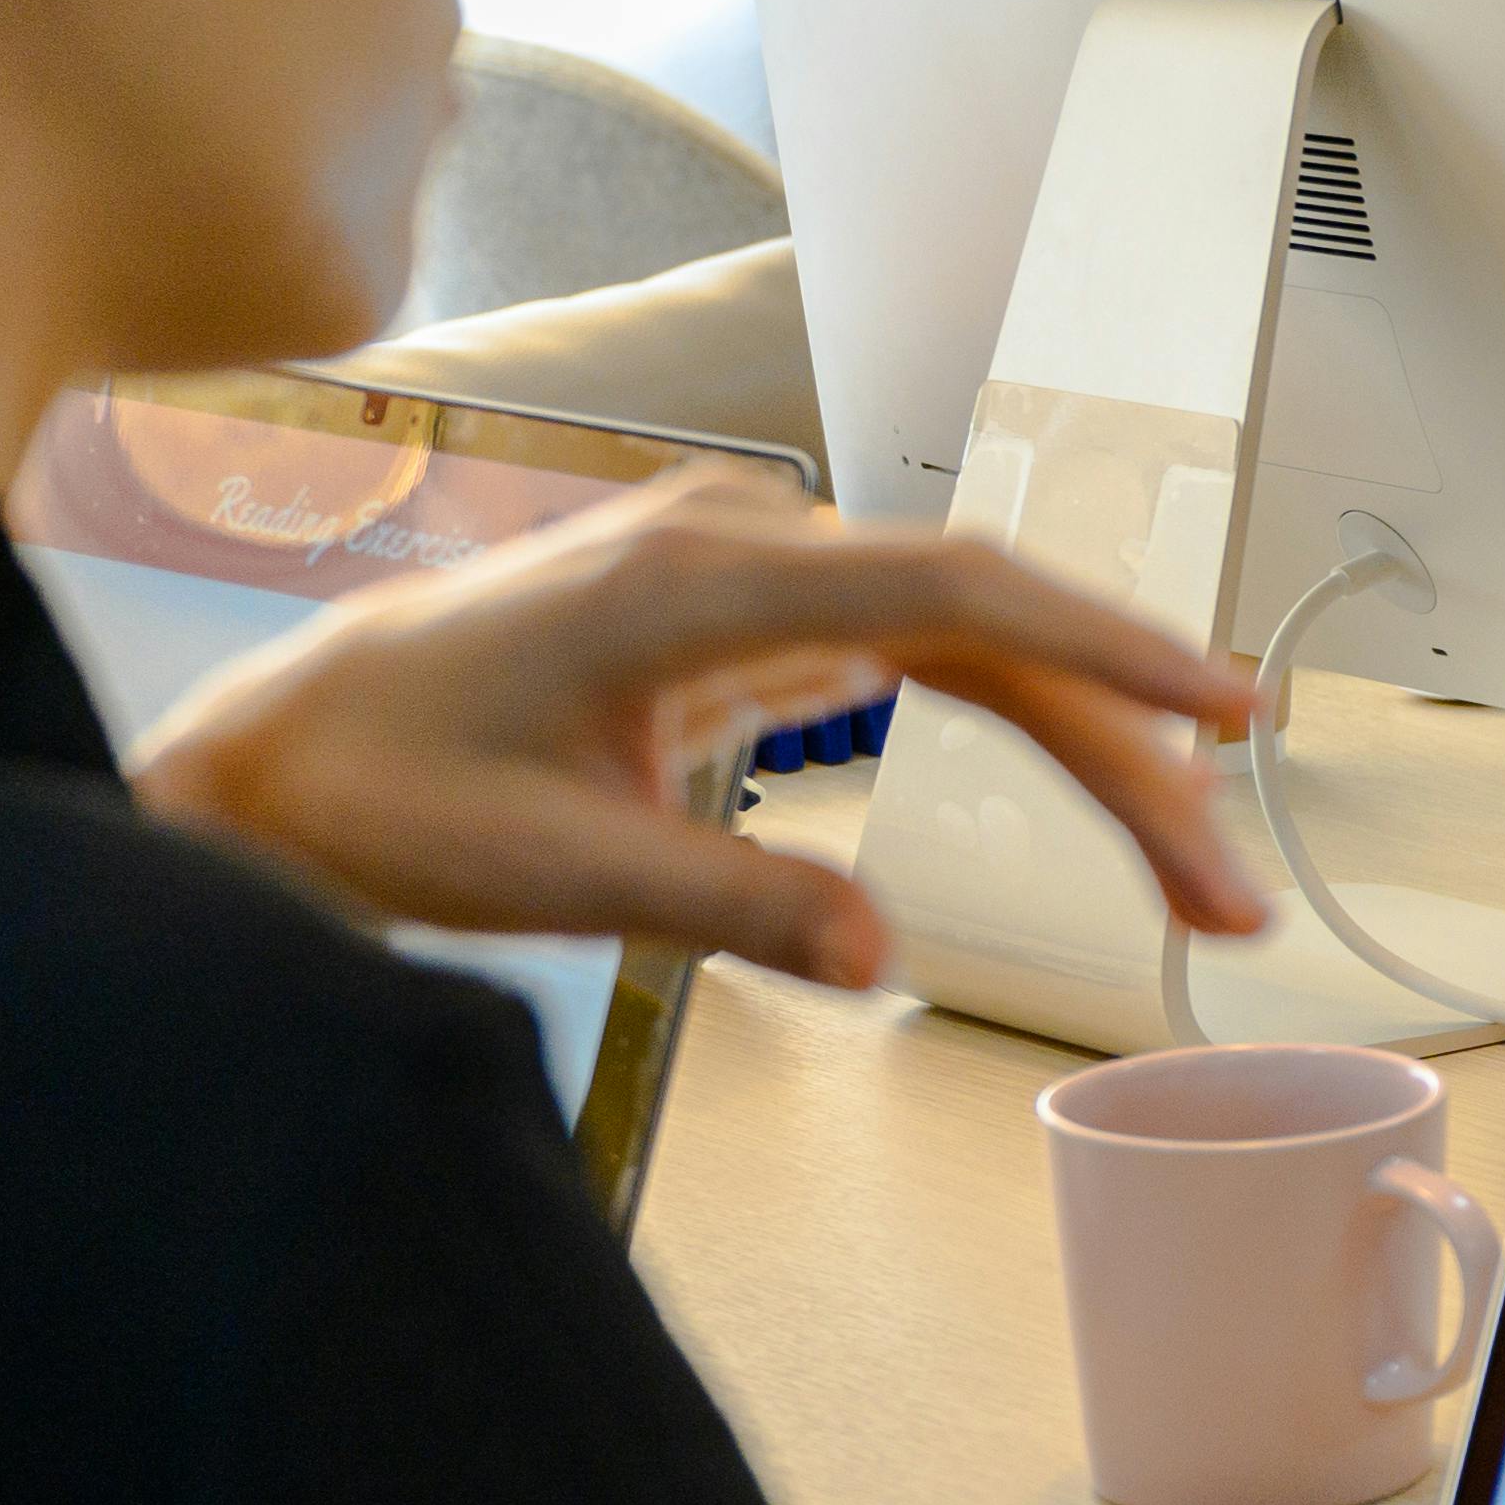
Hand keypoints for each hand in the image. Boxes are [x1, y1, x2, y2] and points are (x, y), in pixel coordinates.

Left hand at [127, 467, 1262, 983]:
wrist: (278, 757)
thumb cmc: (379, 792)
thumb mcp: (539, 870)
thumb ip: (715, 905)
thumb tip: (876, 958)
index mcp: (689, 579)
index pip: (949, 590)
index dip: (1102, 644)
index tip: (1217, 707)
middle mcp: (739, 546)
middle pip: (996, 630)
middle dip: (1132, 754)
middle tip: (1226, 890)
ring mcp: (753, 570)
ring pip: (980, 645)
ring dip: (1095, 747)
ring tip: (1192, 865)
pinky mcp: (757, 616)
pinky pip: (931, 653)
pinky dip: (1025, 719)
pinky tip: (1104, 781)